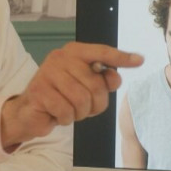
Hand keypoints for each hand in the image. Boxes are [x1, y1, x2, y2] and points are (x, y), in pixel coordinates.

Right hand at [0, 42, 143, 147]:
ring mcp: (48, 73)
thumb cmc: (61, 97)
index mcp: (74, 52)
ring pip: (81, 99)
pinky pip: (66, 110)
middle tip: (83, 108)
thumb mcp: (85, 88)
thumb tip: (116, 77)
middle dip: (94, 104)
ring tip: (69, 110)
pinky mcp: (39, 91)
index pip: (102, 52)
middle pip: (95, 84)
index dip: (121, 57)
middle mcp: (60, 58)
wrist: (30, 111)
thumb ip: (102, 81)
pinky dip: (65, 119)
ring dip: (79, 113)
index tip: (140, 60)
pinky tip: (57, 114)